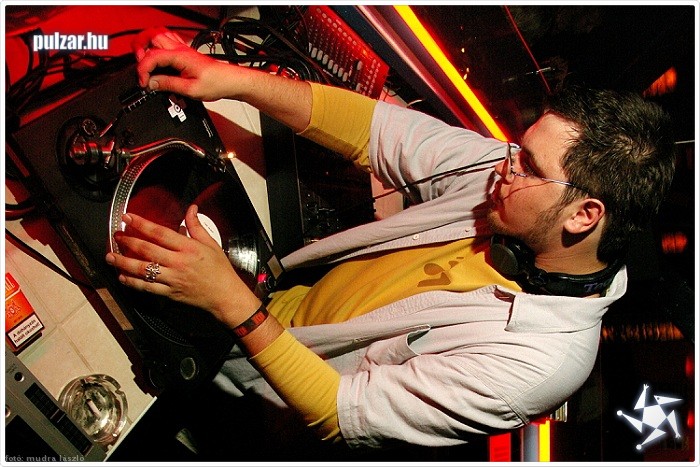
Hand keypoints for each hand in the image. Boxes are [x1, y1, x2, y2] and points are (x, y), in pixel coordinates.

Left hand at [105, 204, 259, 326]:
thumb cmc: (219, 270)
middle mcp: (178, 263)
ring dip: (124, 262)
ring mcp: (172, 279)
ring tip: (110, 256)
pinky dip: (133, 282)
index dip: (142, 224)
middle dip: (128, 241)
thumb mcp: (211, 244)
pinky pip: (147, 287)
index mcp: (188, 248)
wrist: (224, 295)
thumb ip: (197, 226)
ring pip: (143, 270)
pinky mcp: (169, 293)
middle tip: (117, 236)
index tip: (128, 218)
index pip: (160, 233)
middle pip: (147, 250)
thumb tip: (191, 209)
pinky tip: (123, 277)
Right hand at [131, 27, 236, 101]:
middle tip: (139, 65)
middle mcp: (179, 48)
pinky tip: (157, 56)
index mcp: (179, 56)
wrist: (229, 81)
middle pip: (151, 36)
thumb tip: (151, 84)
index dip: (143, 70)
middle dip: (139, 49)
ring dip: (147, 44)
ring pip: (158, 35)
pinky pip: (168, 40)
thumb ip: (168, 85)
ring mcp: (182, 48)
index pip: (151, 57)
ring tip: (143, 58)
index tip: (144, 83)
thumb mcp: (190, 89)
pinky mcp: (185, 52)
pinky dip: (157, 45)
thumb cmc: (216, 83)